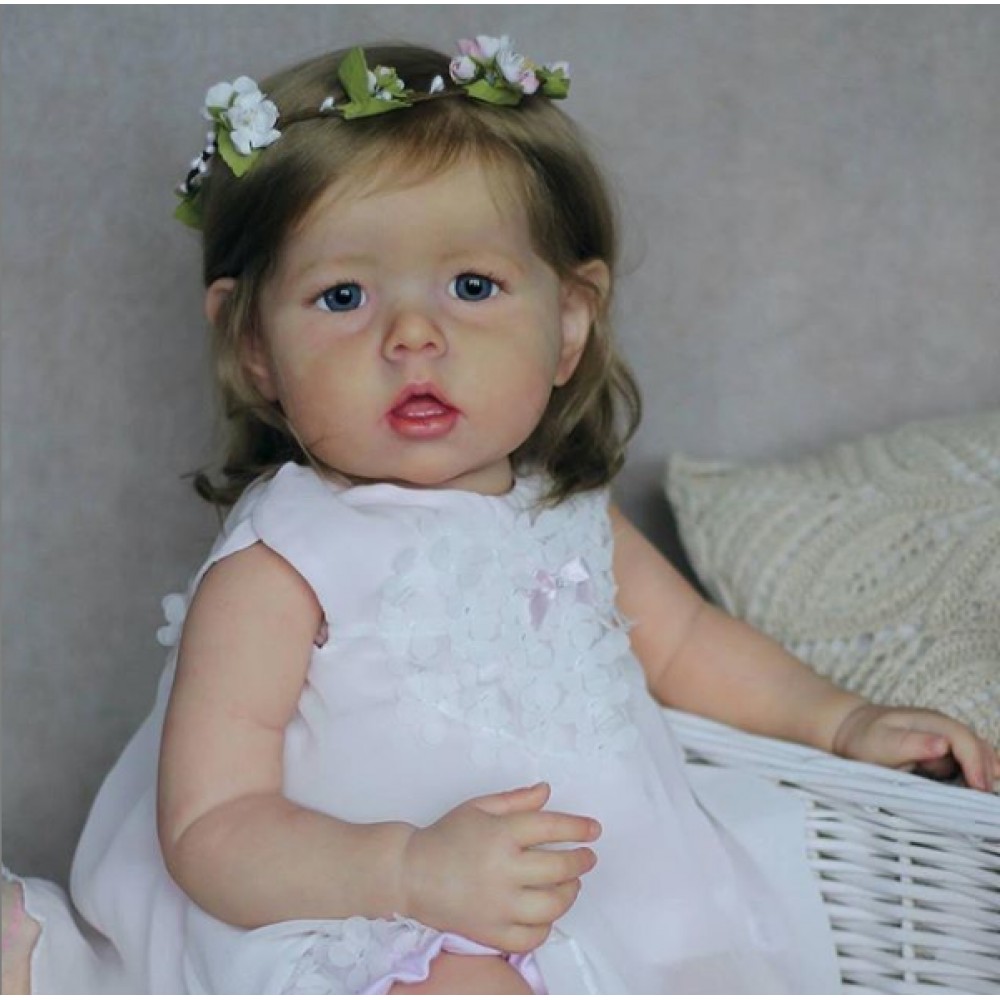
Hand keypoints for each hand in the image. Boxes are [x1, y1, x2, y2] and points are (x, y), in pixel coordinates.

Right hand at [400, 782, 600, 952]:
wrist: (410, 874)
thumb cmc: (445, 836)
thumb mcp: (478, 807)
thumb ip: (515, 800)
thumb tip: (547, 791)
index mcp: (499, 834)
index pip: (551, 828)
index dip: (578, 828)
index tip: (594, 830)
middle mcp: (502, 870)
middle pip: (559, 868)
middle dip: (581, 861)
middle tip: (587, 857)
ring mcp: (497, 905)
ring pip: (551, 906)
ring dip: (569, 893)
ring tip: (570, 884)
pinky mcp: (491, 932)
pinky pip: (531, 937)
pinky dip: (546, 926)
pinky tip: (545, 911)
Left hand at [832, 703, 999, 792]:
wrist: (850, 732)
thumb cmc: (864, 739)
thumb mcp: (882, 742)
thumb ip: (911, 744)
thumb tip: (943, 744)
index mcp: (931, 721)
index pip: (963, 739)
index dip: (975, 762)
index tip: (980, 787)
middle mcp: (943, 728)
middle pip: (976, 746)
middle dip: (987, 770)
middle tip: (990, 799)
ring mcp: (944, 740)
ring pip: (975, 754)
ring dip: (986, 772)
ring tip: (990, 797)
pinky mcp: (941, 754)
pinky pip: (966, 763)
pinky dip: (976, 774)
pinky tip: (980, 790)